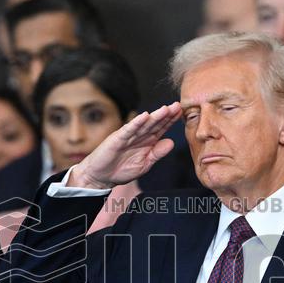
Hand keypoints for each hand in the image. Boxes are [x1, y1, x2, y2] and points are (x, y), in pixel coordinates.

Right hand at [68, 102, 182, 188]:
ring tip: (165, 109)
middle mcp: (139, 136)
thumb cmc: (121, 170)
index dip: (171, 121)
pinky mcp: (117, 139)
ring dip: (154, 117)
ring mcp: (128, 136)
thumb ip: (157, 154)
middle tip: (177, 106)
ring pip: (144, 125)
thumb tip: (172, 143)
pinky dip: (136, 123)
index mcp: (147, 141)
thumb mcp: (144, 164)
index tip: (181, 112)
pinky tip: (144, 116)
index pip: (161, 129)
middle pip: (154, 124)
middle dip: (166, 115)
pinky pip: (129, 130)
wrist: (101, 176)